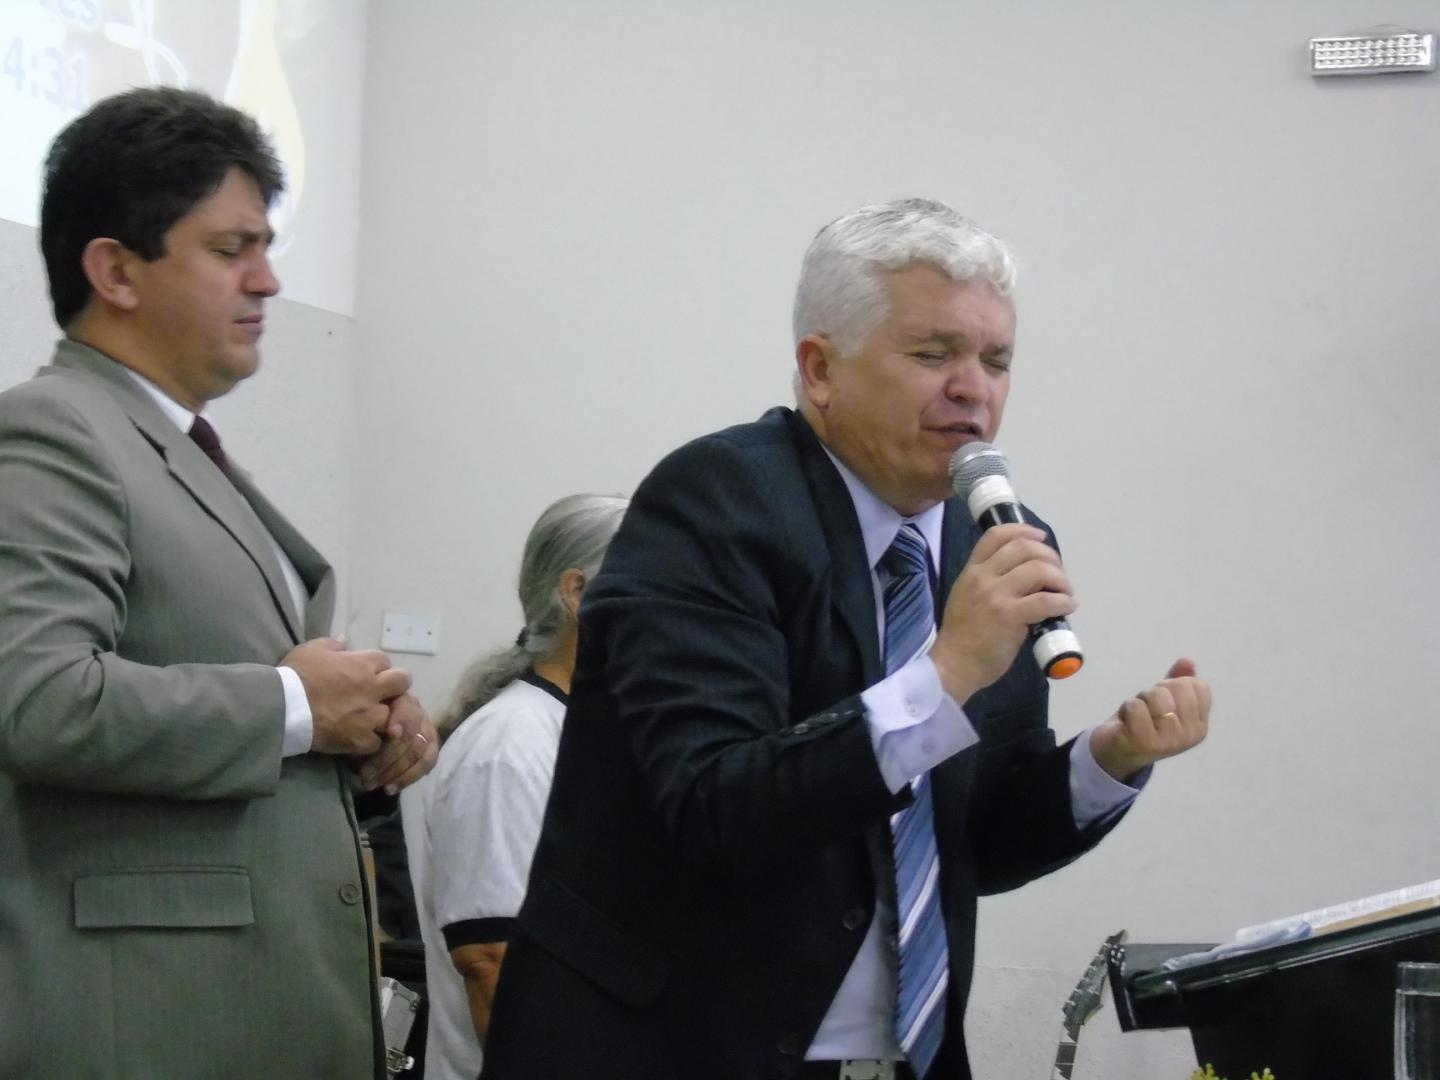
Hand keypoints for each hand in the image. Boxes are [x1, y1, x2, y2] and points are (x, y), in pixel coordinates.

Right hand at [281, 637, 410, 755]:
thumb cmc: (296, 675)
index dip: (376, 666)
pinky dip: (368, 740)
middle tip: (380, 693)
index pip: (384, 660)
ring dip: (381, 715)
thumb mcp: (311, 650)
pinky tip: (357, 737)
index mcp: (362, 665)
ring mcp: (369, 716)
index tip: (366, 672)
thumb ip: (332, 644)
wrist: (284, 708)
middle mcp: (372, 689)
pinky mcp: (360, 739)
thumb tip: (344, 640)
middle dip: (395, 685)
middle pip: (402, 682)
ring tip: (366, 718)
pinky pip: (375, 741)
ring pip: (391, 714)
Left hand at [356, 692, 438, 793]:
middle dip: (387, 759)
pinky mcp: (431, 745)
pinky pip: (427, 762)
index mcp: (401, 698)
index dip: (402, 720)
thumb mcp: (360, 719)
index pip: (407, 709)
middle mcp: (418, 712)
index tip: (389, 732)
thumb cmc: (362, 720)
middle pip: (411, 736)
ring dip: (396, 772)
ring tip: (374, 784)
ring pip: (419, 752)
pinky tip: (391, 788)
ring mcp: (427, 729)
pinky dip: (408, 777)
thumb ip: (366, 727)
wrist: (373, 724)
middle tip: (365, 775)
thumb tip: (367, 743)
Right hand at [930, 523, 1075, 701]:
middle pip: (1023, 548)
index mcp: (972, 571)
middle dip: (1049, 555)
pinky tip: (1067, 606)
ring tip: (1065, 591)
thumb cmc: (962, 635)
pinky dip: (1063, 601)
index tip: (1040, 537)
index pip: (996, 535)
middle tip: (1059, 572)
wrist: (953, 665)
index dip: (1023, 530)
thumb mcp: (966, 596)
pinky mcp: (1010, 616)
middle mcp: (983, 577)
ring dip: (1060, 578)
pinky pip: (1045, 601)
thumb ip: (987, 582)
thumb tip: (1023, 576)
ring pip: (1038, 570)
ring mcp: (996, 596)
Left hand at [1090, 658, 1210, 781]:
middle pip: (1176, 687)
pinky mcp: (1143, 742)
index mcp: (1200, 725)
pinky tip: (1126, 723)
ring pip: (1156, 696)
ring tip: (1136, 716)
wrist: (1115, 753)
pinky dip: (1126, 708)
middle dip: (1156, 691)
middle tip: (1147, 709)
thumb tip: (1188, 661)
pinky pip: (1135, 707)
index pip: (1197, 685)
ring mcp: (1167, 741)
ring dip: (1140, 700)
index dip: (1174, 685)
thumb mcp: (1164, 701)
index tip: (1163, 701)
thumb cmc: (1143, 723)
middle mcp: (1189, 735)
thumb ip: (1178, 682)